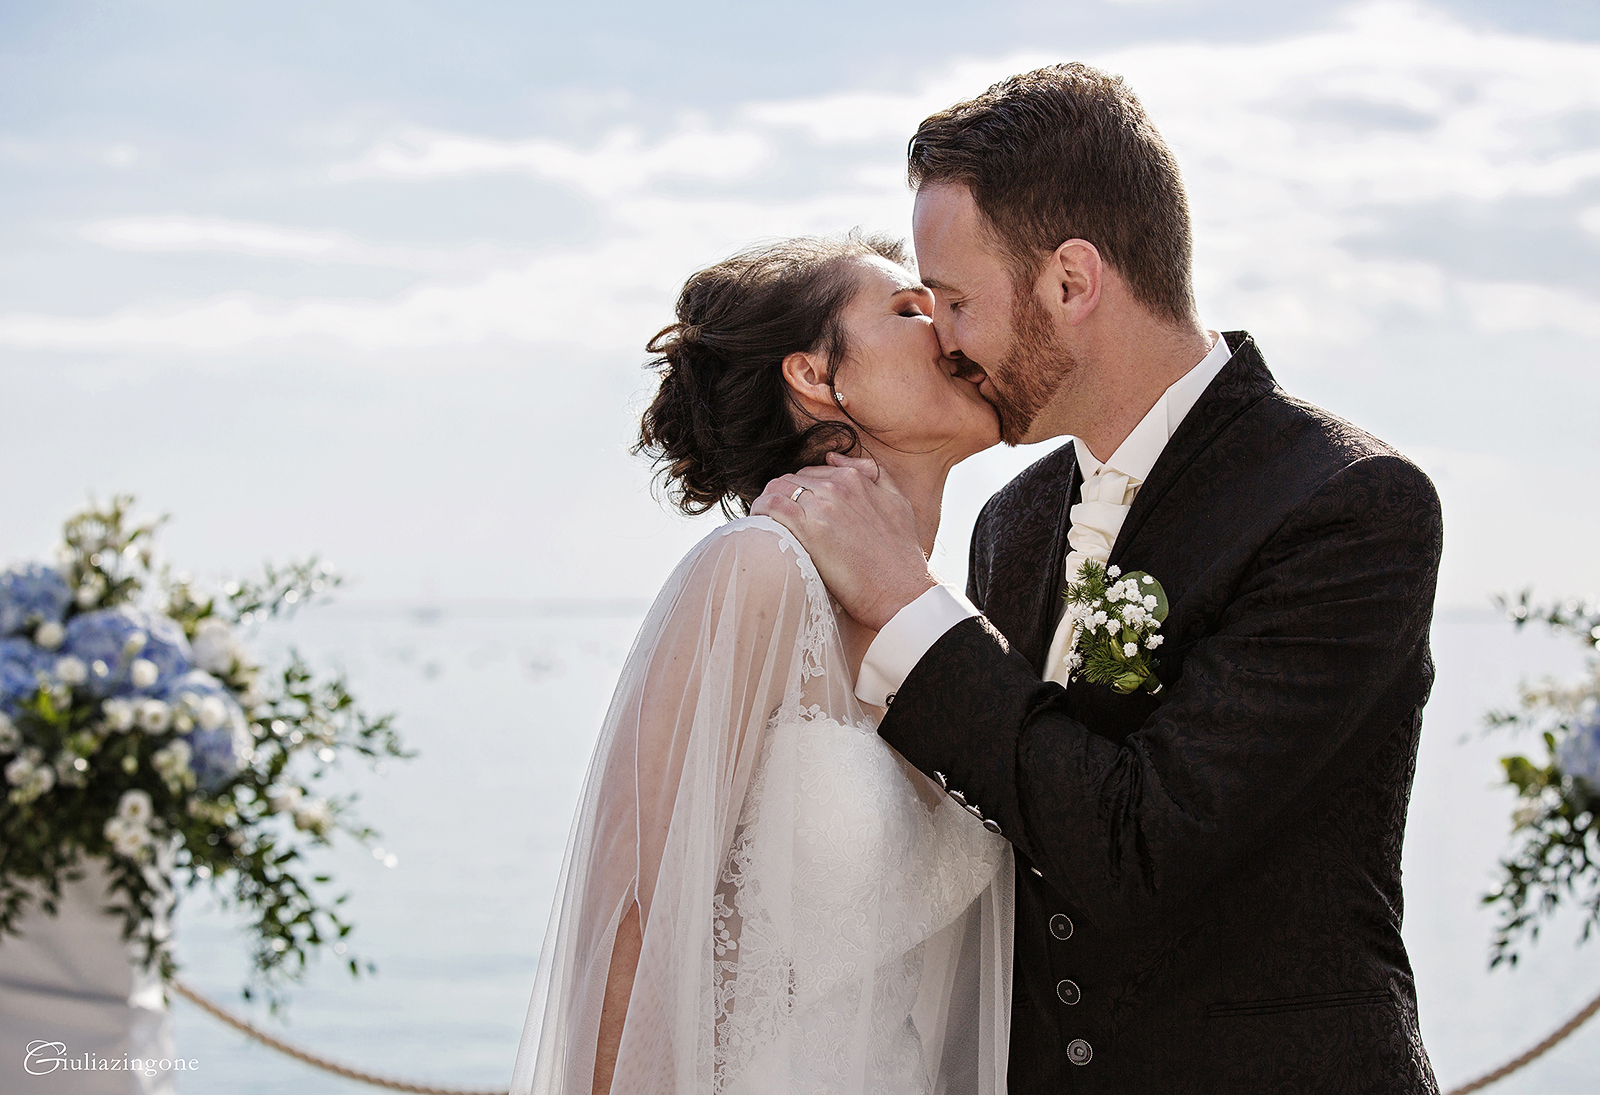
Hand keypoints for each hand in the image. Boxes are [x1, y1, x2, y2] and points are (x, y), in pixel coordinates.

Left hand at [751, 453, 937, 630]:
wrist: (902, 591)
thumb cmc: (902, 554)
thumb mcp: (897, 501)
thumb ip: (872, 473)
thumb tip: (834, 458)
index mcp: (854, 478)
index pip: (810, 473)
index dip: (799, 491)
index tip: (795, 510)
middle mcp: (837, 486)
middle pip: (790, 479)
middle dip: (781, 496)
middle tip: (777, 520)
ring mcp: (822, 506)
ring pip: (776, 488)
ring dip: (766, 503)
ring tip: (766, 523)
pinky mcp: (809, 529)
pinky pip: (771, 506)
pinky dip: (760, 512)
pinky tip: (760, 527)